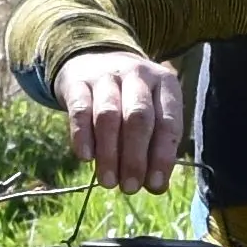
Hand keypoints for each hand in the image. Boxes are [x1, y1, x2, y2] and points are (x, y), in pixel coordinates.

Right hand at [59, 49, 186, 191]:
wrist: (93, 58)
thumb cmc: (129, 98)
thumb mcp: (151, 113)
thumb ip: (155, 147)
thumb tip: (155, 187)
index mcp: (164, 83)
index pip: (168, 122)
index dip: (162, 156)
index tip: (154, 184)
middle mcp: (137, 75)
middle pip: (138, 118)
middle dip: (134, 157)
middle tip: (129, 187)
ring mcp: (106, 76)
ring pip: (108, 115)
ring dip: (109, 153)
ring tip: (108, 182)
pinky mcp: (77, 82)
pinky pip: (80, 110)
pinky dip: (82, 136)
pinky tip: (86, 158)